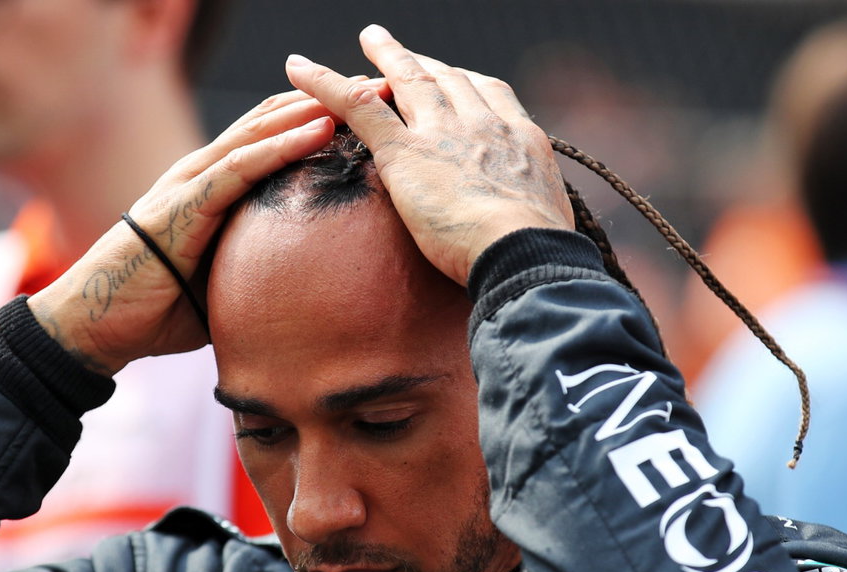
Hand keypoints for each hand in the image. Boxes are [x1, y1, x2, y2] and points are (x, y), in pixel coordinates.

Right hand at [28, 89, 349, 374]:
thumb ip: (260, 271)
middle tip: (385, 86)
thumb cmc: (157, 308)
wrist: (96, 324)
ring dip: (317, 108)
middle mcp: (205, 171)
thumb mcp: (226, 283)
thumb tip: (308, 295)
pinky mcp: (184, 205)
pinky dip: (282, 144)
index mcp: (216, 186)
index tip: (375, 112)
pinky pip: (241, 167)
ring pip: (263, 131)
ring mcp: (192, 183)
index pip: (275, 137)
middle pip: (275, 120)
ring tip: (366, 93)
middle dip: (332, 100)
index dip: (324, 118)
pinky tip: (321, 128)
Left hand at [284, 25, 573, 285]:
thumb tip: (530, 237)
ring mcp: (443, 132)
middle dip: (425, 61)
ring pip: (406, 78)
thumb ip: (531, 216)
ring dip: (384, 55)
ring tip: (368, 38)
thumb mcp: (548, 225)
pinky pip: (357, 104)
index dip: (468, 84)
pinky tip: (298, 68)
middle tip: (402, 50)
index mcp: (521, 140)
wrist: (525, 254)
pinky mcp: (404, 151)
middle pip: (450, 78)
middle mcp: (483, 123)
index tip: (455, 79)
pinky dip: (323, 83)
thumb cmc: (540, 258)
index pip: (492, 95)